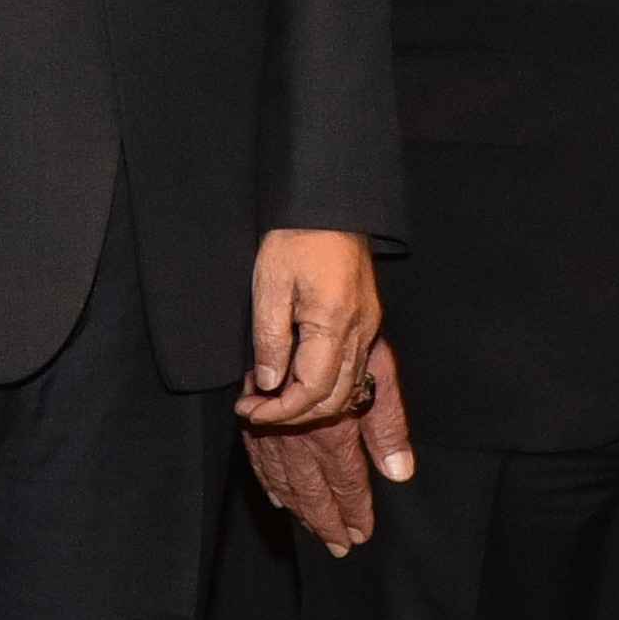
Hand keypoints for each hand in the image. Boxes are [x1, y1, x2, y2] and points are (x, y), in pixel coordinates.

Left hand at [238, 226, 382, 430]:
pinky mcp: (367, 321)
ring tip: (271, 398)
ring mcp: (367, 328)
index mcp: (334, 324)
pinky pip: (351, 370)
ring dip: (310, 403)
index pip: (313, 391)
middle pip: (334, 399)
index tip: (250, 412)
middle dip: (294, 414)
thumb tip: (270, 384)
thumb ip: (270, 339)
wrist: (329, 205)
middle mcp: (359, 332)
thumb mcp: (269, 285)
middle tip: (255, 410)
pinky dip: (325, 386)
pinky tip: (297, 379)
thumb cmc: (297, 237)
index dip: (281, 411)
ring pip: (346, 389)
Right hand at [246, 337, 414, 555]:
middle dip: (326, 520)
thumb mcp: (378, 371)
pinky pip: (258, 455)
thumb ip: (387, 424)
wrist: (296, 292)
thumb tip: (399, 473)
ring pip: (284, 477)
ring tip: (313, 530)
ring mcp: (272, 423)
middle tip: (337, 546)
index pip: (346, 479)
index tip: (361, 534)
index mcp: (333, 424)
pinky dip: (268, 479)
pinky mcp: (253, 411)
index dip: (354, 509)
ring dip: (299, 507)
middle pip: (313, 487)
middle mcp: (300, 431)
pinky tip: (276, 495)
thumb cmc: (343, 327)